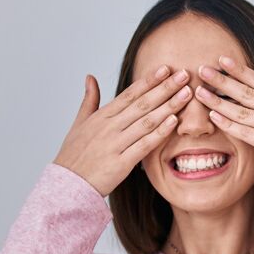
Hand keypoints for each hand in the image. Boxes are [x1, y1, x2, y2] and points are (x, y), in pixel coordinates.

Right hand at [54, 66, 189, 195]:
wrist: (67, 184)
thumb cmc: (75, 154)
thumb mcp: (79, 123)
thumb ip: (89, 100)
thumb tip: (90, 77)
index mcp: (102, 116)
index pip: (130, 94)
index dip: (149, 80)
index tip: (166, 69)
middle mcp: (109, 127)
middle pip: (142, 104)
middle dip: (165, 88)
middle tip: (184, 75)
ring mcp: (115, 144)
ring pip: (147, 121)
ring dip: (168, 106)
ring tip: (186, 94)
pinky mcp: (121, 162)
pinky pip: (144, 144)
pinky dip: (159, 132)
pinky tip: (174, 121)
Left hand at [195, 58, 253, 164]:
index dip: (242, 71)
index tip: (224, 61)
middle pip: (249, 94)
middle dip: (223, 81)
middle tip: (203, 70)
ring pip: (244, 113)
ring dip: (220, 102)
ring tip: (201, 93)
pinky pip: (248, 134)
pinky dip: (230, 125)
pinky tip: (214, 117)